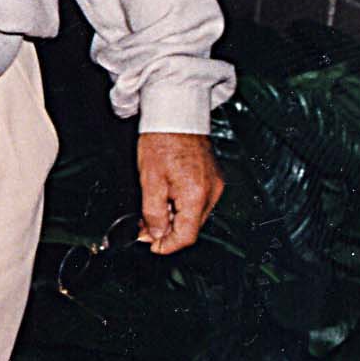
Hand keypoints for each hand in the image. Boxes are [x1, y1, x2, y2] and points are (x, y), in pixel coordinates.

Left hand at [136, 131, 222, 255]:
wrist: (176, 114)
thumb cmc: (162, 141)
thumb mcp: (150, 181)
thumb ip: (154, 213)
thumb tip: (155, 235)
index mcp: (196, 195)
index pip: (186, 236)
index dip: (167, 245)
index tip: (151, 245)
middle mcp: (212, 193)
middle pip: (191, 227)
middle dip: (167, 231)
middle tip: (144, 227)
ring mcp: (215, 185)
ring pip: (194, 215)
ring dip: (173, 218)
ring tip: (152, 209)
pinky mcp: (213, 178)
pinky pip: (198, 201)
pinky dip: (182, 205)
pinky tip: (166, 196)